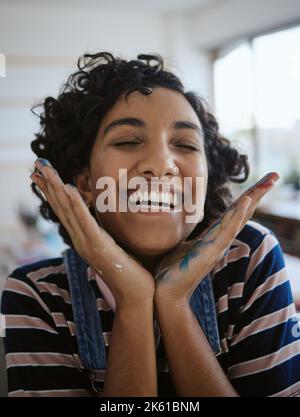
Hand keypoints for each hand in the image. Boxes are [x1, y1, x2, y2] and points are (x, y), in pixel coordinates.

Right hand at [31, 158, 154, 306]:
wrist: (136, 294)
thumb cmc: (128, 271)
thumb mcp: (112, 247)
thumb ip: (103, 234)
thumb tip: (102, 223)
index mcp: (83, 239)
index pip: (64, 212)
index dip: (52, 193)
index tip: (43, 176)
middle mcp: (80, 240)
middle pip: (60, 208)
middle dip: (48, 186)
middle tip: (37, 166)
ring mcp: (87, 244)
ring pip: (68, 211)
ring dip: (56, 189)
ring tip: (46, 171)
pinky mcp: (98, 246)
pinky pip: (84, 220)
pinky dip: (75, 204)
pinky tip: (67, 188)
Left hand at [154, 172, 279, 303]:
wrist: (165, 292)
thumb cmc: (173, 270)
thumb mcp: (183, 247)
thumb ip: (190, 238)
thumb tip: (185, 232)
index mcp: (214, 235)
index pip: (234, 211)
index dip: (248, 195)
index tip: (262, 181)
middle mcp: (220, 239)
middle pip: (243, 210)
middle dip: (258, 192)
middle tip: (275, 175)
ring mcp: (217, 245)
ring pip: (239, 217)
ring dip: (253, 197)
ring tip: (269, 181)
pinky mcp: (210, 252)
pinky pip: (227, 231)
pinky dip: (237, 216)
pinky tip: (246, 202)